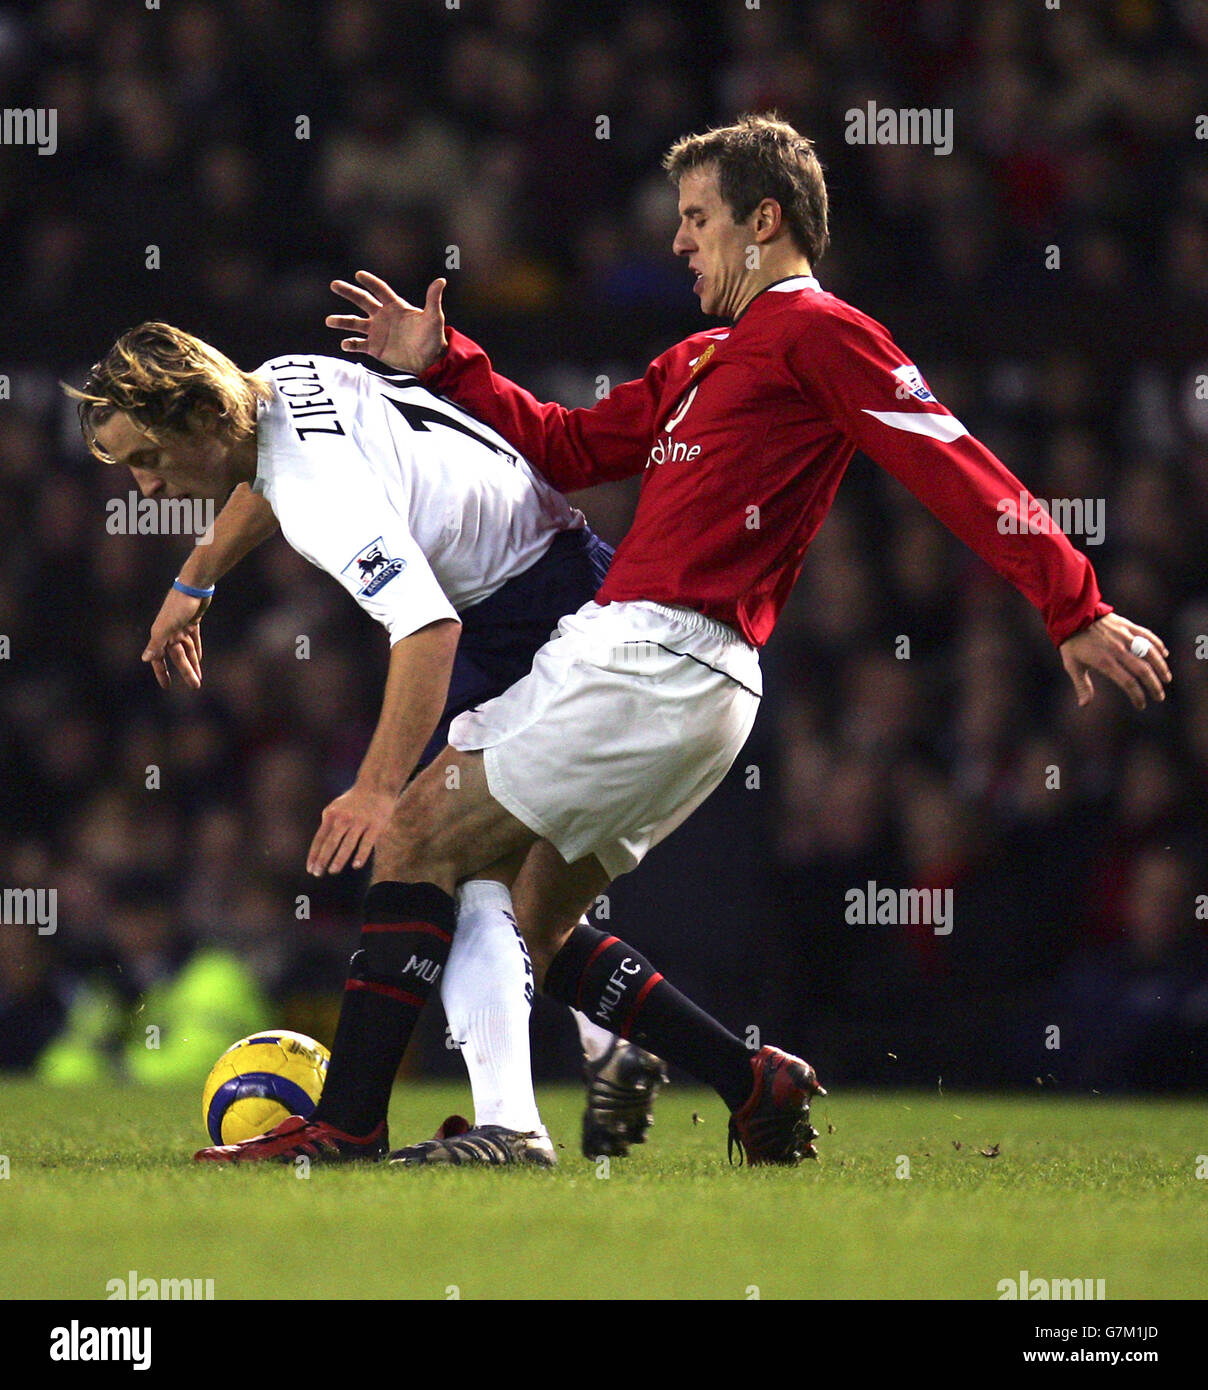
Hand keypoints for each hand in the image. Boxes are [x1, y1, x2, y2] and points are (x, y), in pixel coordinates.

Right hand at [143, 587, 209, 688]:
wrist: (193, 587)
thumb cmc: (178, 606)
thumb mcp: (167, 627)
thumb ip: (156, 643)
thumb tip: (144, 659)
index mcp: (160, 635)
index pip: (159, 659)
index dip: (162, 672)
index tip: (166, 686)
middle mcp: (169, 633)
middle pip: (178, 657)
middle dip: (186, 672)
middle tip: (195, 686)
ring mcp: (180, 628)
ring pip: (187, 651)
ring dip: (193, 663)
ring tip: (199, 677)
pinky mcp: (192, 622)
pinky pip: (193, 640)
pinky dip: (196, 650)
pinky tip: (200, 659)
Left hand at [307, 782, 397, 875]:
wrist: (376, 785)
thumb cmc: (354, 800)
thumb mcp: (336, 807)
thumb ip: (327, 823)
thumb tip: (319, 846)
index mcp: (331, 815)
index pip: (320, 839)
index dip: (314, 854)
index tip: (310, 868)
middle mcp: (344, 818)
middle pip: (330, 843)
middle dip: (323, 859)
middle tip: (317, 873)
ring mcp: (359, 821)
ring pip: (347, 844)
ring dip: (338, 859)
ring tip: (332, 871)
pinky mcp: (375, 825)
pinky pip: (366, 843)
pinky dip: (361, 855)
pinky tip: (355, 866)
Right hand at [326, 272, 447, 373]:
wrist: (429, 360)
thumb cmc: (433, 337)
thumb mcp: (434, 317)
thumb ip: (433, 299)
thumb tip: (441, 280)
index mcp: (395, 306)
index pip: (380, 289)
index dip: (370, 282)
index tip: (359, 274)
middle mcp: (382, 316)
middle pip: (362, 300)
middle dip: (348, 292)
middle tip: (334, 284)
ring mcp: (377, 332)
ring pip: (354, 323)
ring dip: (342, 321)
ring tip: (329, 321)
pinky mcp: (375, 347)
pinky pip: (358, 344)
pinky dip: (350, 344)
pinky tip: (345, 344)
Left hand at [1060, 613, 1170, 710]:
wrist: (1072, 616)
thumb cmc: (1072, 643)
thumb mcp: (1073, 666)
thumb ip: (1082, 686)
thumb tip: (1084, 705)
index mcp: (1105, 662)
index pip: (1127, 683)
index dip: (1137, 696)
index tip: (1141, 705)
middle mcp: (1118, 650)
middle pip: (1143, 670)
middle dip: (1154, 686)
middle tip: (1160, 697)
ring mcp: (1125, 637)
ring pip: (1150, 653)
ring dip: (1161, 667)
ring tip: (1167, 678)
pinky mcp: (1128, 626)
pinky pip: (1147, 636)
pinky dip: (1158, 645)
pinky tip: (1164, 654)